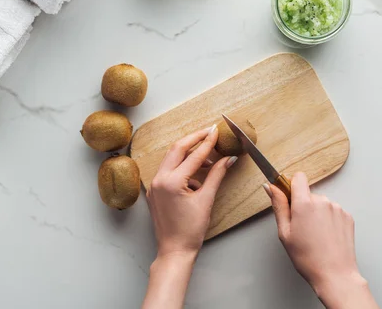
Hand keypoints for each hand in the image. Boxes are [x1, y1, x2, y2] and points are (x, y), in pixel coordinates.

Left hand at [147, 125, 237, 257]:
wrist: (175, 250)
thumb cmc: (190, 230)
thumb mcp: (206, 200)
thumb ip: (217, 175)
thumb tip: (228, 159)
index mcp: (172, 181)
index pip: (193, 155)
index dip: (207, 142)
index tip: (216, 131)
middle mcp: (159, 180)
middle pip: (177, 149)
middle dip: (194, 139)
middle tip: (209, 132)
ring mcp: (154, 185)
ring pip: (171, 158)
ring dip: (188, 153)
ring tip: (208, 157)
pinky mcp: (154, 191)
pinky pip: (168, 170)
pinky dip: (181, 167)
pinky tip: (196, 175)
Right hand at [264, 173, 377, 308]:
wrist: (335, 275)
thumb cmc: (308, 258)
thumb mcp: (285, 233)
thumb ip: (278, 205)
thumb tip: (271, 187)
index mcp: (304, 203)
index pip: (298, 177)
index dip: (292, 186)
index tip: (290, 199)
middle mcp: (323, 201)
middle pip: (309, 194)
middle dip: (303, 206)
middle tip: (301, 228)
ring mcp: (337, 208)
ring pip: (321, 203)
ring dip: (317, 213)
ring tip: (315, 236)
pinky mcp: (347, 216)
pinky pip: (333, 211)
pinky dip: (328, 220)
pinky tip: (326, 236)